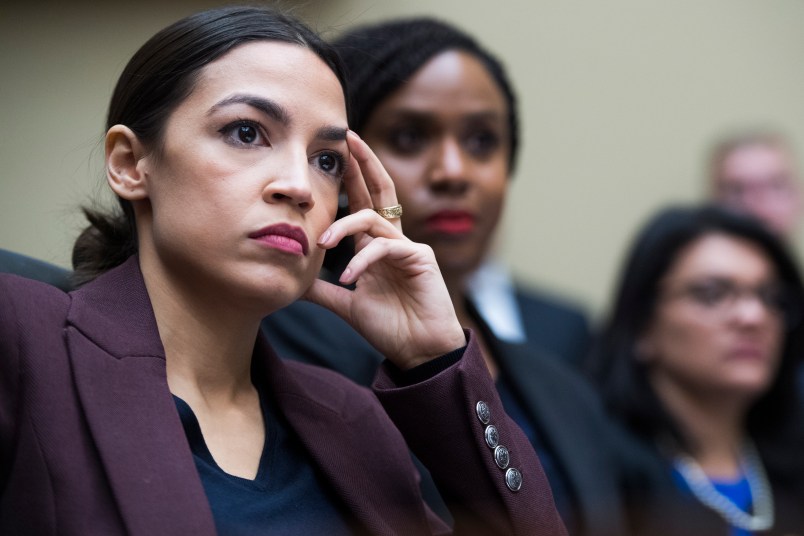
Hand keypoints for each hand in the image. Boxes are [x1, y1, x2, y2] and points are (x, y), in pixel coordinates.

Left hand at [303, 131, 465, 368]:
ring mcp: (409, 246)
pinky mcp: (420, 258)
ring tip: (321, 242)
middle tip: (347, 136)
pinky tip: (350, 279)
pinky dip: (364, 261)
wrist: (419, 353)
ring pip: (374, 218)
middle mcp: (392, 239)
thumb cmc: (390, 328)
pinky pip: (386, 247)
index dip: (350, 177)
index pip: (362, 202)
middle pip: (380, 191)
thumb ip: (321, 289)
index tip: (334, 153)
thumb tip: (292, 279)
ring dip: (344, 226)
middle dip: (363, 163)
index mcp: (376, 246)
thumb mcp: (345, 305)